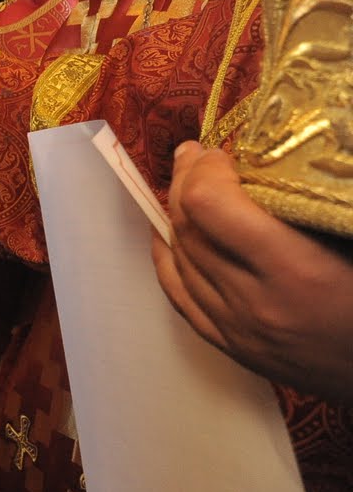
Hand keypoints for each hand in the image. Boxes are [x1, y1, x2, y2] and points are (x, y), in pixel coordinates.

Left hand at [153, 141, 352, 401]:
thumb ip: (323, 196)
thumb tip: (293, 142)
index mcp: (296, 270)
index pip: (209, 205)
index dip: (206, 168)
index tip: (219, 149)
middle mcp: (257, 303)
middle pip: (188, 227)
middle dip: (185, 181)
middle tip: (195, 154)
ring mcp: (240, 330)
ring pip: (179, 258)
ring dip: (174, 214)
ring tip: (185, 183)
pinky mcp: (236, 348)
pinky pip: (179, 296)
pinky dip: (168, 258)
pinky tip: (169, 234)